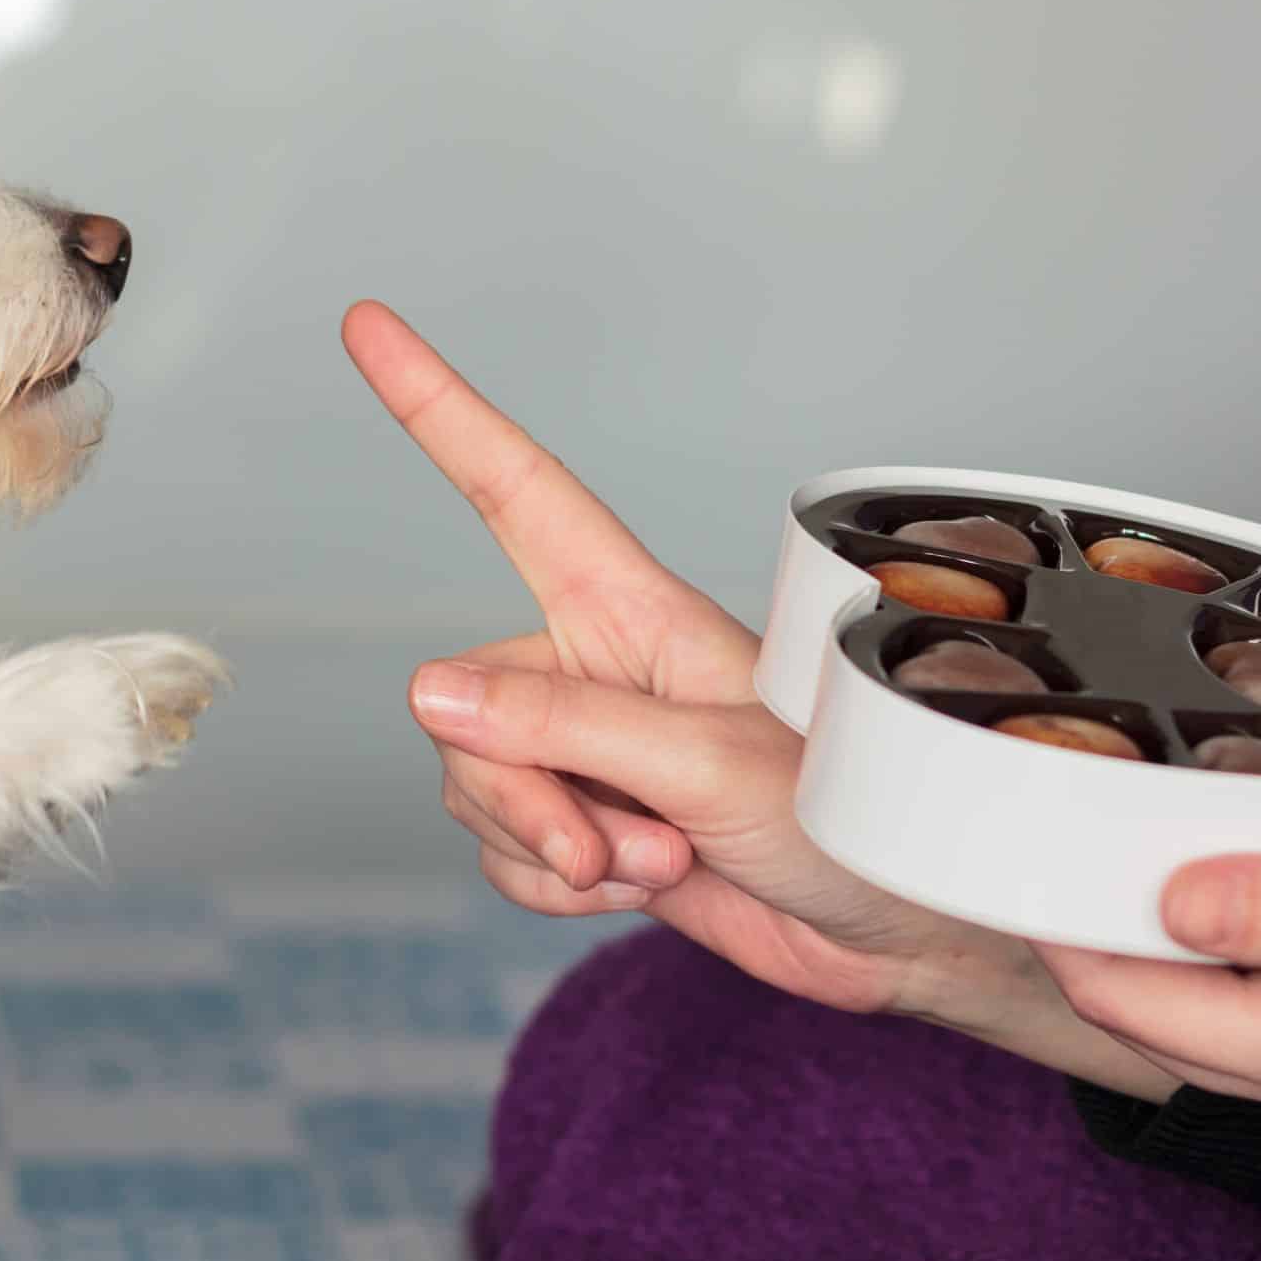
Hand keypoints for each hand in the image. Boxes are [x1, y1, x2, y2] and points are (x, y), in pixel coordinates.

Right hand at [341, 299, 1169, 1096]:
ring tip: (658, 861)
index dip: (439, 408)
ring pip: (474, 786)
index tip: (368, 325)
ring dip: (550, 850)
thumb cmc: (845, 818)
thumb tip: (428, 691)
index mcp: (632, 609)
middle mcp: (594, 668)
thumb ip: (562, 728)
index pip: (514, 490)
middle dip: (519, 794)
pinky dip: (554, 890)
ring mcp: (586, 751)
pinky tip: (636, 891)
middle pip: (464, 705)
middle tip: (610, 845)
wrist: (891, 934)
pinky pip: (502, 853)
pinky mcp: (585, 826)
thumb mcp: (705, 766)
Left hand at [1035, 818, 1260, 1129]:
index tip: (1008, 851)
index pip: (1139, 1006)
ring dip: (1146, 934)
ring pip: (1203, 1001)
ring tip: (1095, 839)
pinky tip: (1209, 870)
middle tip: (1032, 832)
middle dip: (1086, 935)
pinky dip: (1215, 934)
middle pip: (1154, 1012)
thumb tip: (1174, 902)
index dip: (1063, 931)